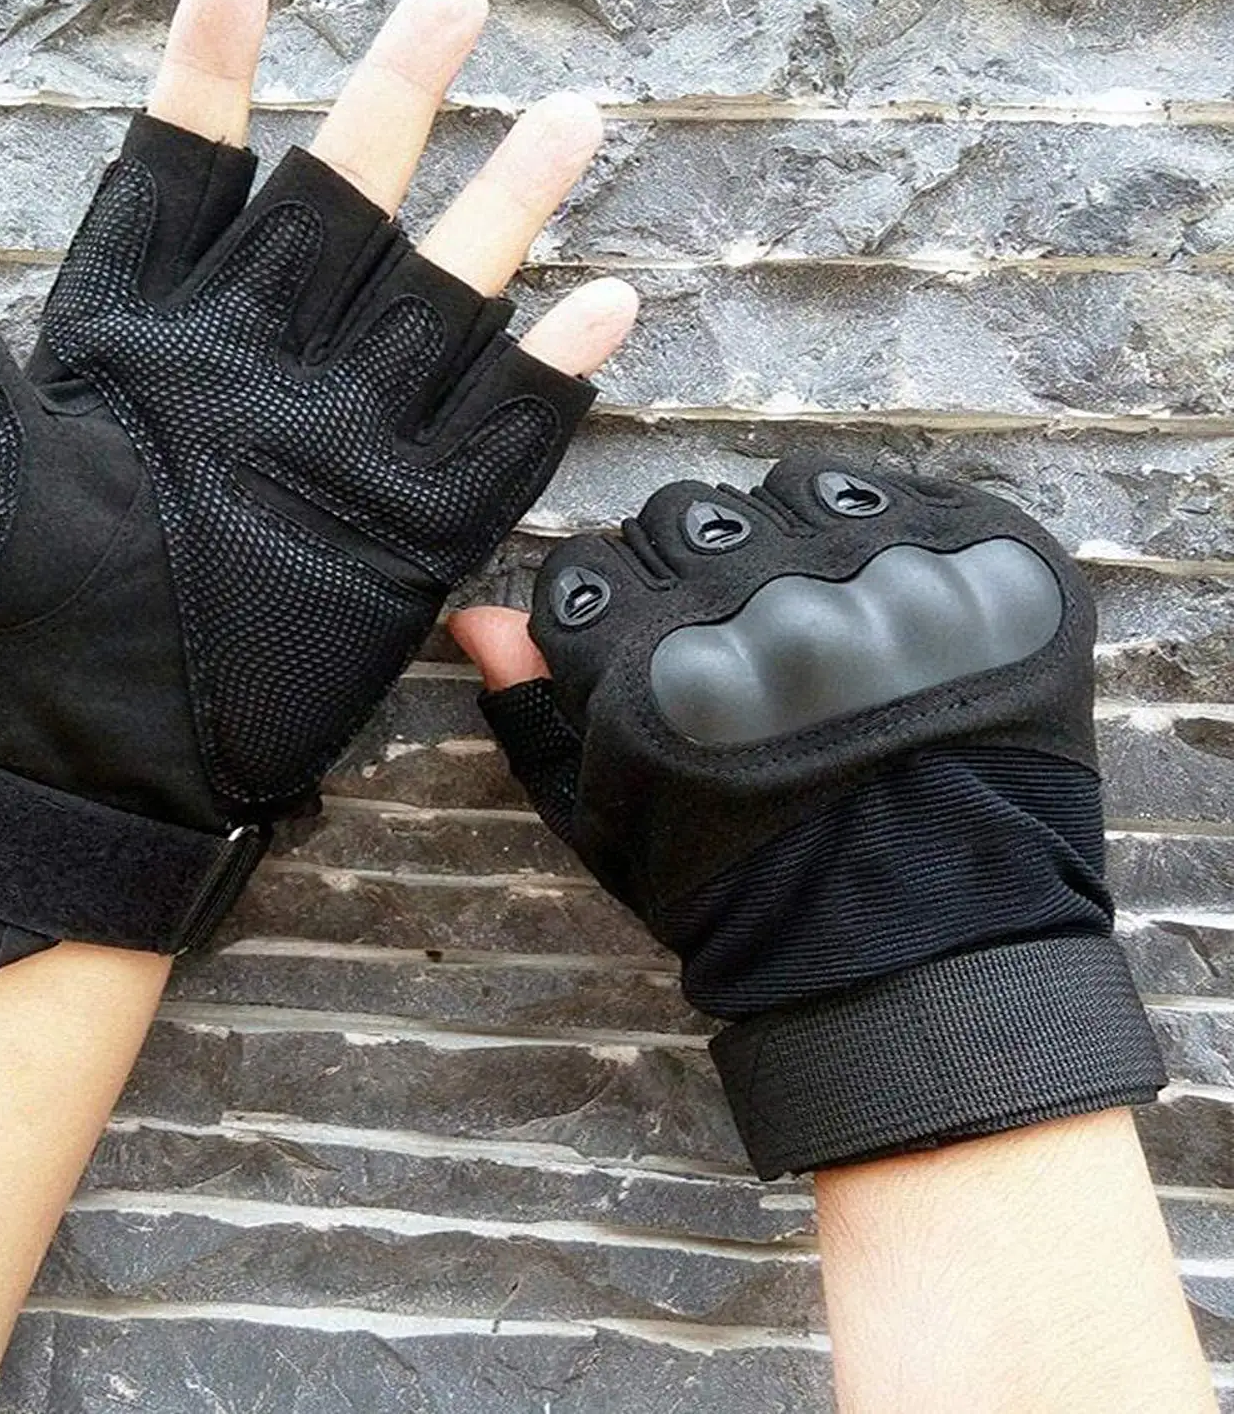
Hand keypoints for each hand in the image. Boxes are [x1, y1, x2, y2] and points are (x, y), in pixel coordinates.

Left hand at [0, 0, 637, 970]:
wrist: (101, 768)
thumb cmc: (15, 628)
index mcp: (143, 342)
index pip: (182, 179)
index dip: (209, 77)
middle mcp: (256, 372)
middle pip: (338, 210)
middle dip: (396, 103)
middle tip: (453, 1)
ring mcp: (340, 447)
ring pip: (435, 304)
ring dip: (501, 216)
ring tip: (563, 122)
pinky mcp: (405, 534)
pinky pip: (492, 444)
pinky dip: (547, 382)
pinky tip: (602, 310)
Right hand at [452, 458, 1164, 1176]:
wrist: (919, 955)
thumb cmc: (742, 900)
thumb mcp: (609, 825)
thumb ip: (535, 712)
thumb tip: (476, 616)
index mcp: (648, 662)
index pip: (587, 571)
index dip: (613, 622)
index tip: (653, 664)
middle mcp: (755, 599)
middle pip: (680, 517)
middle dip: (693, 579)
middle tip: (742, 654)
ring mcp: (874, 574)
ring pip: (785, 495)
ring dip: (785, 550)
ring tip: (823, 638)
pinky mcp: (974, 563)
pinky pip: (895, 497)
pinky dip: (883, 544)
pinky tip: (890, 620)